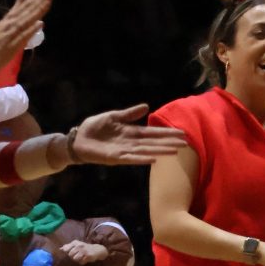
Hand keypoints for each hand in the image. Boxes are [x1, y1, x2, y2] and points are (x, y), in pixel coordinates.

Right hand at [0, 0, 54, 87]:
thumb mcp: (5, 24)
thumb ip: (15, 10)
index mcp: (8, 19)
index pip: (24, 7)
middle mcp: (9, 23)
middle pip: (26, 11)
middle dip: (39, 1)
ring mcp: (10, 33)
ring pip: (26, 20)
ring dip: (37, 11)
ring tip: (47, 2)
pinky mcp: (12, 45)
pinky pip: (23, 36)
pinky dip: (31, 29)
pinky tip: (39, 23)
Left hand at [59, 240, 107, 264]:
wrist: (97, 250)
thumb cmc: (84, 248)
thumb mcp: (76, 245)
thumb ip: (68, 246)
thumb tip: (60, 249)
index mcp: (75, 242)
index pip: (66, 249)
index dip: (67, 253)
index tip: (70, 254)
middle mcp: (79, 245)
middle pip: (70, 255)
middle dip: (72, 257)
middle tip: (76, 256)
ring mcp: (84, 251)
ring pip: (75, 259)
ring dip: (77, 260)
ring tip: (80, 258)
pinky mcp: (88, 256)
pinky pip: (81, 262)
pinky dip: (82, 262)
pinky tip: (84, 260)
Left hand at [71, 104, 186, 165]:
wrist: (79, 139)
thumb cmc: (95, 128)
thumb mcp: (113, 116)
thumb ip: (129, 114)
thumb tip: (146, 106)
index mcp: (131, 132)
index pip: (153, 133)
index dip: (166, 133)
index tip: (181, 133)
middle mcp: (131, 143)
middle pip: (154, 143)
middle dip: (169, 143)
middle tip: (185, 144)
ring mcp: (124, 151)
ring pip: (146, 151)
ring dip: (160, 152)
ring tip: (174, 152)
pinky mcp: (115, 158)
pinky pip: (131, 159)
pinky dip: (142, 159)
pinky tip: (153, 159)